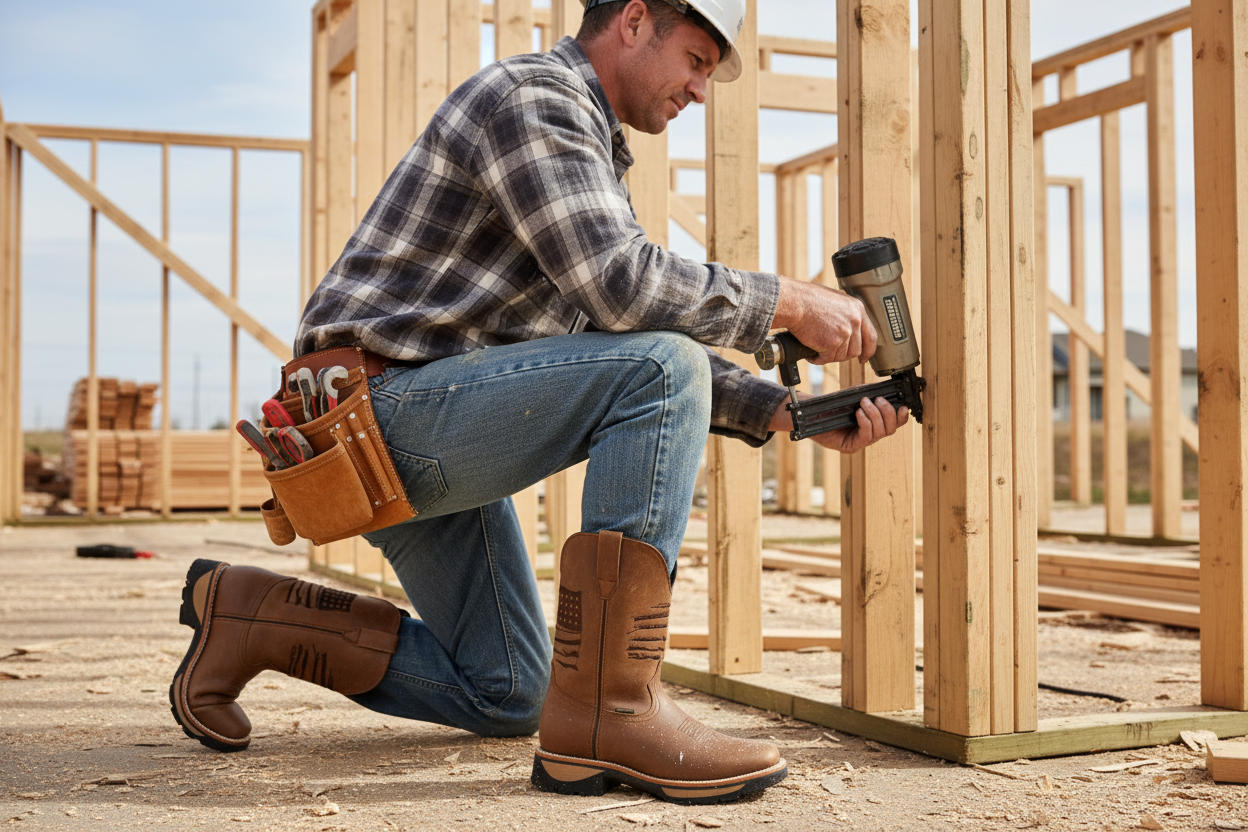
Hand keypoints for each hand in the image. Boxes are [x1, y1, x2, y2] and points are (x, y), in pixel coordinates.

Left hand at [770, 395, 908, 453]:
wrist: (812, 416)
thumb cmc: (833, 408)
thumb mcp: (854, 398)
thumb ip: (869, 395)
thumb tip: (881, 391)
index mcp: (874, 425)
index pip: (894, 424)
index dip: (901, 417)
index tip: (903, 406)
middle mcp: (870, 435)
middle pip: (890, 429)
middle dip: (887, 412)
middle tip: (878, 400)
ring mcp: (861, 443)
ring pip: (879, 432)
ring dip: (875, 415)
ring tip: (864, 403)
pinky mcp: (851, 447)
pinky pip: (865, 436)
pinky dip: (865, 422)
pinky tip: (859, 413)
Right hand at [771, 277, 877, 365]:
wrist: (795, 302)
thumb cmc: (808, 298)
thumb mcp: (835, 300)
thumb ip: (845, 313)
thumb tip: (846, 327)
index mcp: (857, 309)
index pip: (871, 336)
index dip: (868, 350)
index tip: (863, 357)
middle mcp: (854, 321)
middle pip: (856, 350)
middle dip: (843, 354)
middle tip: (830, 352)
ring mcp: (844, 333)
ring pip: (841, 356)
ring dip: (829, 356)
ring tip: (817, 350)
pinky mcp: (831, 343)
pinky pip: (826, 359)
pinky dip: (817, 359)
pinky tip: (811, 354)